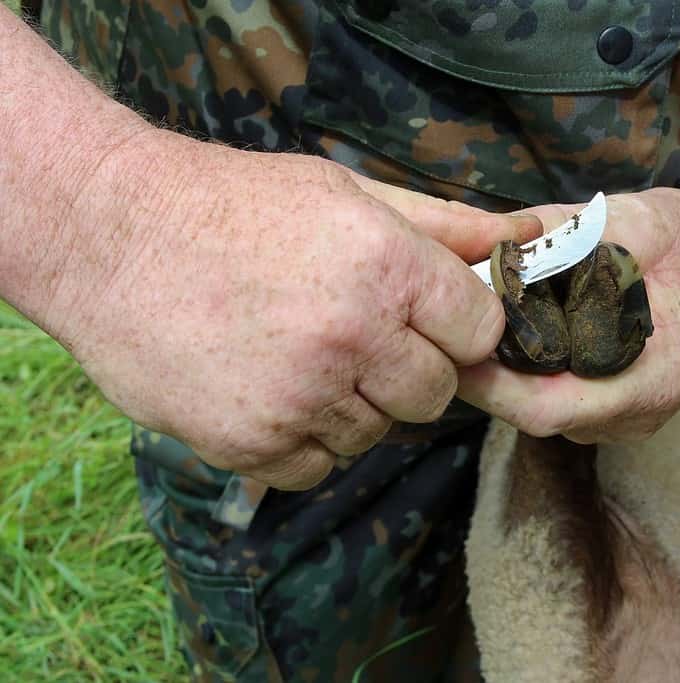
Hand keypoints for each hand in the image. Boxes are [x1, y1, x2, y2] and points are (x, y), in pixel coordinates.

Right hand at [52, 131, 539, 488]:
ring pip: (376, 434)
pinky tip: (269, 391)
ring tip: (301, 356)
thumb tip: (529, 234)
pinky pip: (317, 466)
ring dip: (353, 406)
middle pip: (436, 394)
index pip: (482, 333)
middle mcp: (353, 338)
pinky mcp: (252, 443)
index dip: (459, 327)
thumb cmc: (239, 205)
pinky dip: (302, 440)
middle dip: (410, 371)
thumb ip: (446, 225)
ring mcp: (301, 397)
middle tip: (359, 337)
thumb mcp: (349, 194)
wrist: (115, 237)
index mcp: (388, 268)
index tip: (428, 318)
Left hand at [457, 188, 679, 442]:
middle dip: (486, 377)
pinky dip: (522, 374)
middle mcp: (636, 415)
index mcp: (652, 380)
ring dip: (501, 376)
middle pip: (535, 414)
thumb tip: (495, 248)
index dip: (493, 386)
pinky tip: (506, 336)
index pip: (549, 408)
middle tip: (444, 329)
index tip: (453, 347)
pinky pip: (551, 401)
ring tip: (470, 328)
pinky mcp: (605, 413)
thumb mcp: (632, 221)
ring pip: (538, 411)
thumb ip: (566, 236)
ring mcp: (621, 420)